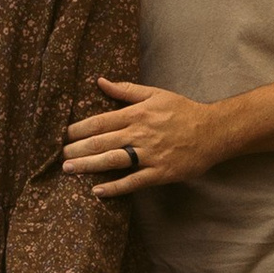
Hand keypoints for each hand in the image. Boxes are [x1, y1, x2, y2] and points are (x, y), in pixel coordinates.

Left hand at [60, 77, 231, 195]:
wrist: (213, 131)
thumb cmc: (183, 111)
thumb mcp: (155, 94)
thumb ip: (126, 90)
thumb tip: (100, 81)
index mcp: (137, 114)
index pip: (100, 121)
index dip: (79, 129)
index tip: (63, 135)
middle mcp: (140, 134)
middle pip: (102, 142)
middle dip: (78, 149)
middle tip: (60, 156)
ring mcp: (150, 155)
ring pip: (113, 161)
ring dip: (89, 166)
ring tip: (70, 170)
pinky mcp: (160, 173)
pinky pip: (133, 181)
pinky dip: (115, 187)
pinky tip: (98, 191)